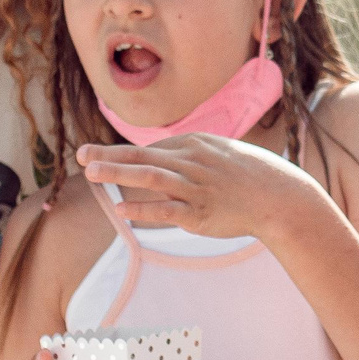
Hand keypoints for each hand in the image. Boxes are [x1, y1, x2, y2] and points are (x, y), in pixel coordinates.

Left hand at [75, 134, 325, 242]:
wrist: (278, 196)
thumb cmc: (246, 175)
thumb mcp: (216, 152)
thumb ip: (186, 154)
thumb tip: (157, 156)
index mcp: (193, 145)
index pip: (147, 147)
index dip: (115, 150)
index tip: (90, 152)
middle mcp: (191, 162)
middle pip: (142, 156)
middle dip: (109, 155)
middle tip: (80, 154)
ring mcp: (195, 188)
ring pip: (151, 177)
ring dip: (119, 173)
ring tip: (92, 173)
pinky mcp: (200, 214)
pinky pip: (167, 210)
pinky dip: (143, 209)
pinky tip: (121, 210)